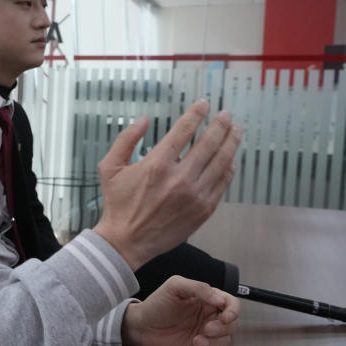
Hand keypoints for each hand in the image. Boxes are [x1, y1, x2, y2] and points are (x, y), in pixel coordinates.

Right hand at [93, 100, 241, 269]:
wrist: (127, 241)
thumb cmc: (117, 204)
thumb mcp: (109, 167)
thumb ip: (125, 139)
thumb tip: (143, 120)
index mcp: (156, 164)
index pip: (184, 130)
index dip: (196, 114)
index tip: (203, 104)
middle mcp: (179, 178)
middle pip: (209, 143)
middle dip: (220, 124)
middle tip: (226, 115)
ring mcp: (195, 194)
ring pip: (221, 161)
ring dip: (231, 142)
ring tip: (236, 130)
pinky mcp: (203, 209)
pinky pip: (223, 183)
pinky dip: (229, 168)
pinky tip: (230, 158)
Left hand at [121, 276, 239, 345]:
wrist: (141, 326)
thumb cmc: (157, 304)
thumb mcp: (175, 287)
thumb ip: (198, 288)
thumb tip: (220, 299)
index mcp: (208, 301)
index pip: (231, 304)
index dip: (233, 310)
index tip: (226, 316)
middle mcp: (210, 318)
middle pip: (233, 324)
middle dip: (224, 328)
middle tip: (207, 328)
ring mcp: (206, 335)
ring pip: (226, 340)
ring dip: (216, 342)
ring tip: (197, 339)